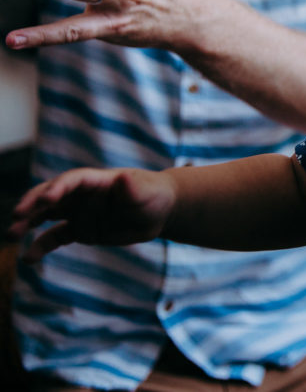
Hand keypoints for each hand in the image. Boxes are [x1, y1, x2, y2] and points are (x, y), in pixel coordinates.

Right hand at [6, 167, 175, 262]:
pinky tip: (28, 259)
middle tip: (16, 216)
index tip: (46, 200)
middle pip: (50, 195)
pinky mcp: (80, 230)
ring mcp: (78, 212)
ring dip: (28, 223)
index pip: (71, 180)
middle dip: (32, 204)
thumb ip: (133, 188)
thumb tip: (124, 178)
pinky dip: (41, 246)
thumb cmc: (154, 195)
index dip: (58, 188)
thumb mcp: (147, 192)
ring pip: (46, 215)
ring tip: (12, 235)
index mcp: (96, 181)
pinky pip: (55, 237)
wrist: (159, 212)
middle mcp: (81, 195)